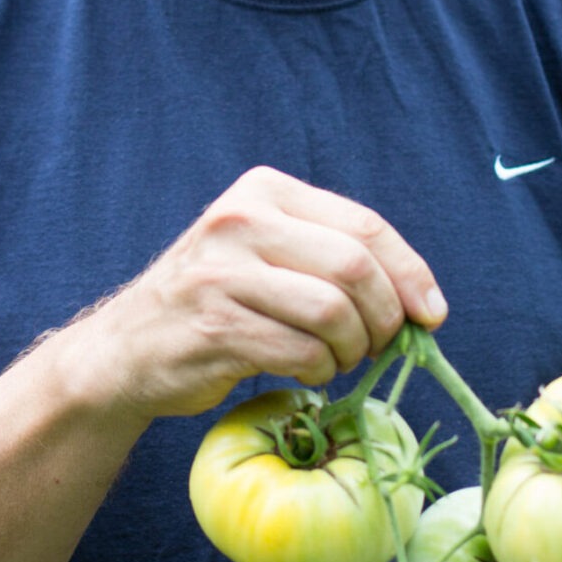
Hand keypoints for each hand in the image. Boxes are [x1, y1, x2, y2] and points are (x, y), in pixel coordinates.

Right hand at [73, 165, 447, 419]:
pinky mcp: (214, 327)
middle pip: (353, 267)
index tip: (431, 313)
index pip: (363, 225)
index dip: (410, 272)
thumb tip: (423, 300)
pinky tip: (309, 370)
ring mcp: (222, 273)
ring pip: (332, 312)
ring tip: (339, 358)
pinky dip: (321, 371)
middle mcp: (240, 219)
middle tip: (378, 345)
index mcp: (264, 190)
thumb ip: (332, 254)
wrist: (129, 346)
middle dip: (384, 317)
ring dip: (352, 349)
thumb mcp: (267, 248)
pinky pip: (300, 353)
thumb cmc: (219, 296)